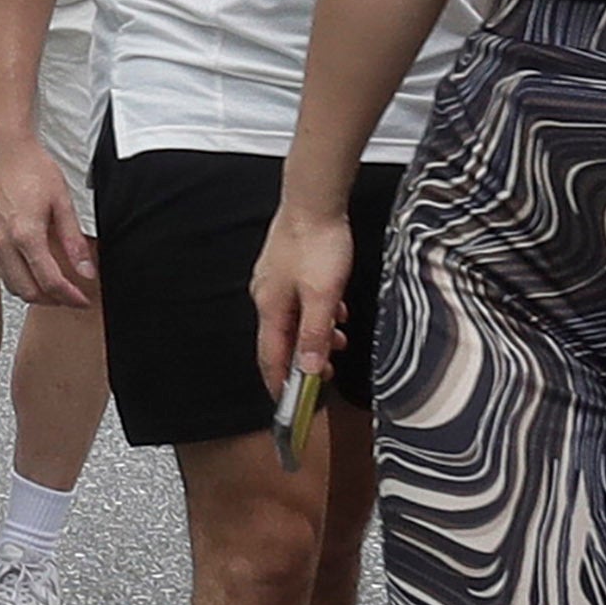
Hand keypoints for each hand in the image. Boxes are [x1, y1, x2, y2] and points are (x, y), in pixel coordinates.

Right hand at [0, 130, 96, 309]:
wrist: (2, 147)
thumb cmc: (30, 166)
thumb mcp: (62, 202)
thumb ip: (74, 240)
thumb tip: (85, 268)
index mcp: (25, 235)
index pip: (50, 281)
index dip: (70, 296)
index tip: (82, 299)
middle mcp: (3, 242)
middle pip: (26, 291)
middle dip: (51, 300)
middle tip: (70, 297)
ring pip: (10, 284)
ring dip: (32, 292)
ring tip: (53, 287)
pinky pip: (0, 268)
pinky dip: (18, 277)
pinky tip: (32, 269)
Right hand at [250, 197, 359, 403]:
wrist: (315, 199)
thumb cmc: (317, 242)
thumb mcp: (323, 296)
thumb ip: (317, 334)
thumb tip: (309, 369)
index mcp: (270, 308)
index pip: (270, 358)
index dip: (280, 385)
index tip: (292, 405)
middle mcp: (267, 297)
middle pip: (282, 341)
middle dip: (304, 361)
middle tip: (326, 373)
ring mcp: (276, 282)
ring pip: (294, 321)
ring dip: (315, 337)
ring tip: (338, 341)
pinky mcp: (288, 268)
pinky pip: (301, 302)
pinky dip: (318, 314)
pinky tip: (335, 310)